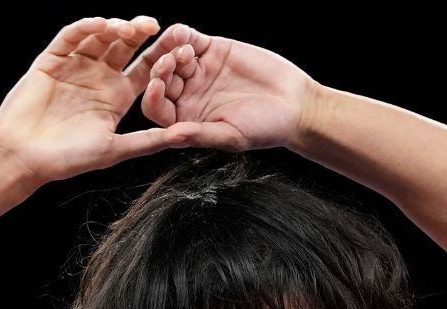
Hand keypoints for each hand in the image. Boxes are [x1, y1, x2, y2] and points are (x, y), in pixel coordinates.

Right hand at [0, 16, 186, 182]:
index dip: (163, 55)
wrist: (24, 158)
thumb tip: (186, 136)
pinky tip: (99, 25)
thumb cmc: (69, 159)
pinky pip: (70, 38)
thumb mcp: (115, 149)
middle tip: (156, 26)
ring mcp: (76, 67)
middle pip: (126, 47)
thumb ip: (149, 141)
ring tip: (128, 28)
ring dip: (115, 28)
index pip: (147, 68)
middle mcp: (99, 78)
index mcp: (118, 96)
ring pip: (100, 37)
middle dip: (141, 34)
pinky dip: (84, 28)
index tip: (181, 46)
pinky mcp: (51, 61)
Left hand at [138, 24, 319, 151]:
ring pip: (173, 58)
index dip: (153, 98)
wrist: (293, 103)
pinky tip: (182, 33)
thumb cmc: (264, 128)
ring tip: (182, 51)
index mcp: (184, 119)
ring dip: (172, 52)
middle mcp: (186, 95)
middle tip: (167, 64)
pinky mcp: (211, 50)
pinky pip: (191, 39)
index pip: (157, 109)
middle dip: (161, 72)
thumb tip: (170, 138)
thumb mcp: (231, 136)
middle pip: (161, 80)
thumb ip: (199, 135)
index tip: (155, 88)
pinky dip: (184, 34)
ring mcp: (197, 71)